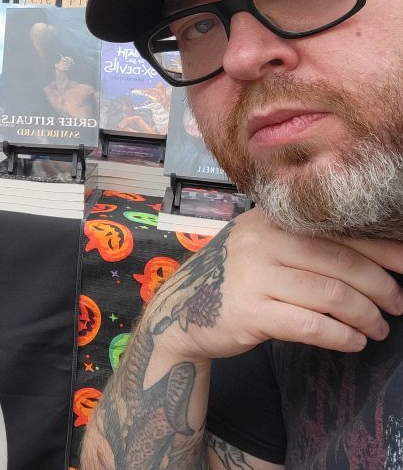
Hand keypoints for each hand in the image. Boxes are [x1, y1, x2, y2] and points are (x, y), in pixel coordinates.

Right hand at [149, 208, 402, 361]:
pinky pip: (309, 325)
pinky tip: (353, 342)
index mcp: (269, 220)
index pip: (337, 230)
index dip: (381, 249)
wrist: (180, 310)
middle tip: (397, 306)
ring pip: (330, 295)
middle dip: (379, 287)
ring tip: (377, 329)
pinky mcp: (248, 312)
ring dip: (364, 316)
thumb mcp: (260, 246)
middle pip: (339, 262)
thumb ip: (301, 243)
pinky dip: (340, 336)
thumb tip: (372, 256)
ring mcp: (252, 276)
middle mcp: (260, 242)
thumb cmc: (233, 279)